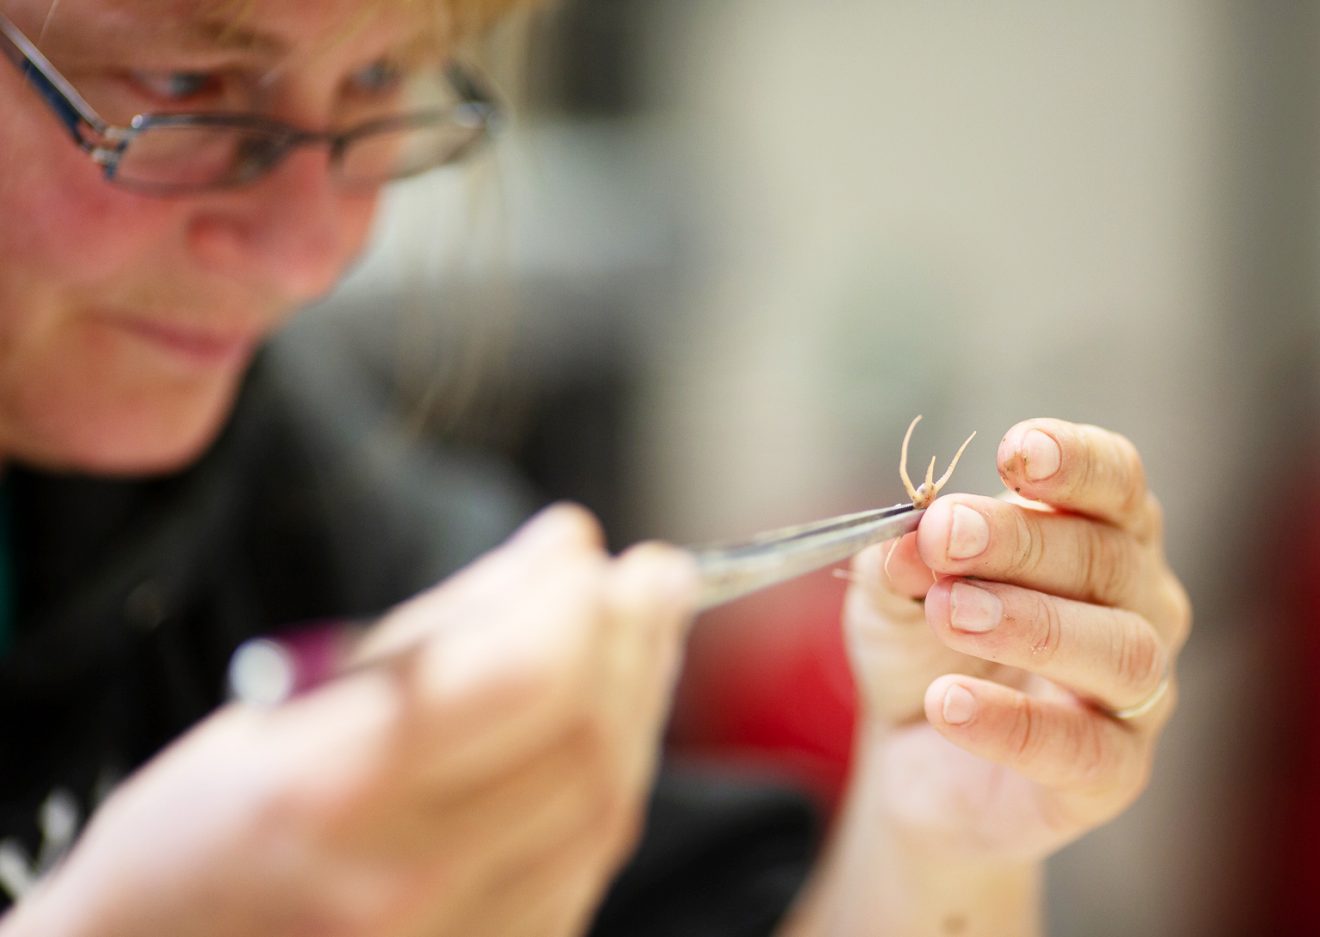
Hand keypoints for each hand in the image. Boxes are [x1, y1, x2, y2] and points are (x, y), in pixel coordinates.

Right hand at [8, 505, 697, 936]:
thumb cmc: (197, 830)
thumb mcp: (288, 698)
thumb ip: (444, 622)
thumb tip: (564, 549)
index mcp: (335, 785)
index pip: (526, 675)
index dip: (580, 601)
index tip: (590, 549)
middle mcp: (404, 879)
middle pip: (586, 740)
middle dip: (633, 637)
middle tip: (652, 574)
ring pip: (607, 804)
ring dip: (640, 699)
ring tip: (643, 628)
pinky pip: (589, 861)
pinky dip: (616, 770)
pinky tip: (613, 715)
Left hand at [844, 418, 1189, 859]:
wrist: (915, 753)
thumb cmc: (925, 645)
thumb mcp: (894, 590)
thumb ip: (901, 560)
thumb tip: (908, 539)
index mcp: (1098, 535)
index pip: (1116, 483)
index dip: (1077, 462)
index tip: (1017, 453)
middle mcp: (1138, 605)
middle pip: (1106, 558)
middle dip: (1021, 541)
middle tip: (946, 536)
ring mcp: (1136, 693)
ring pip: (1119, 651)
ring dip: (1031, 624)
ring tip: (950, 613)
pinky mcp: (1115, 772)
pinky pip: (1085, 749)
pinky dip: (1014, 724)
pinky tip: (948, 703)